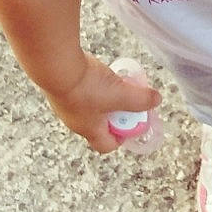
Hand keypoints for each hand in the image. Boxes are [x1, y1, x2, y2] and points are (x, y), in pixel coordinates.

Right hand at [42, 56, 159, 154]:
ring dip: (103, 98)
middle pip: (99, 124)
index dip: (122, 137)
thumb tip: (156, 100)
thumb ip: (140, 99)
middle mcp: (74, 121)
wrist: (55, 66)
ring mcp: (64, 104)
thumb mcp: (121, 94)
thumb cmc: (87, 87)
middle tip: (126, 98)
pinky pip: (78, 91)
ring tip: (113, 83)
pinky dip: (90, 85)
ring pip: (88, 106)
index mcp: (89, 130)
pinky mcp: (59, 87)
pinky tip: (96, 73)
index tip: (132, 122)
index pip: (106, 145)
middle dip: (115, 114)